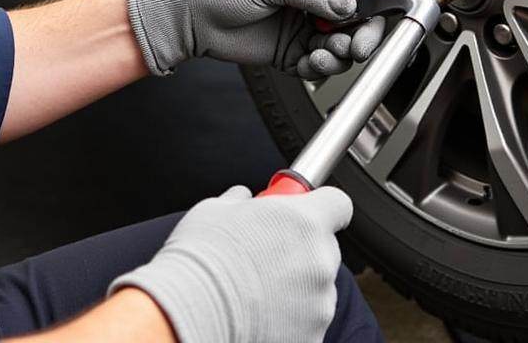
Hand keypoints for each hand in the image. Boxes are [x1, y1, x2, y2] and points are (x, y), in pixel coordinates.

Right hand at [108, 184, 352, 342]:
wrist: (189, 314)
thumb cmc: (203, 259)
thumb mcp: (217, 210)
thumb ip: (241, 201)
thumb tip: (243, 199)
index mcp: (306, 222)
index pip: (338, 204)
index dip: (321, 207)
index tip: (304, 212)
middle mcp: (320, 262)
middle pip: (325, 249)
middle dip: (303, 250)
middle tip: (268, 255)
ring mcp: (319, 304)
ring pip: (317, 288)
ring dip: (297, 287)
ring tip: (257, 290)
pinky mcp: (311, 338)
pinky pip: (307, 322)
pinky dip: (290, 319)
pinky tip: (259, 315)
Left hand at [125, 0, 384, 76]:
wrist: (191, 14)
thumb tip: (348, 5)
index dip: (365, 9)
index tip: (367, 26)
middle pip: (352, 20)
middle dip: (356, 36)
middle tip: (353, 48)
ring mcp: (301, 24)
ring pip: (338, 44)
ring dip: (337, 55)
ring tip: (323, 56)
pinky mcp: (291, 50)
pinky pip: (318, 63)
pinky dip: (319, 68)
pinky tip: (310, 65)